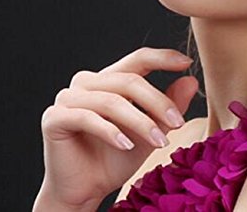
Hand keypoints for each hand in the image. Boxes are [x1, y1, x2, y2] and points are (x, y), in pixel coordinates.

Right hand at [34, 47, 197, 208]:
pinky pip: (87, 118)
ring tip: (160, 141)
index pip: (138, 58)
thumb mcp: (152, 130)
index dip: (162, 57)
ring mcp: (68, 97)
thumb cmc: (118, 156)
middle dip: (158, 102)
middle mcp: (87, 81)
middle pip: (129, 80)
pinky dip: (111, 132)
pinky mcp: (55, 118)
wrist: (86, 189)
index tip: (187, 61)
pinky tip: (127, 146)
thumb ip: (169, 105)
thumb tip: (191, 80)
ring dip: (140, 122)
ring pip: (113, 101)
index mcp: (109, 77)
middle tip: (178, 123)